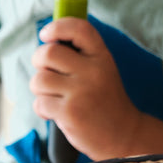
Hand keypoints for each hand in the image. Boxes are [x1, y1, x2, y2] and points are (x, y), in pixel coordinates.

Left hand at [30, 17, 140, 159]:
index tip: (46, 35)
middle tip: (47, 72)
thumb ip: (80, 56)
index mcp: (102, 57)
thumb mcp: (103, 71)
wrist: (124, 135)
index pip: (79, 28)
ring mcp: (81, 93)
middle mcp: (93, 71)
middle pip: (48, 53)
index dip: (57, 27)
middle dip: (38, 61)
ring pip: (39, 79)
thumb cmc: (106, 101)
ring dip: (40, 89)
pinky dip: (42, 109)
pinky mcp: (69, 113)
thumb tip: (47, 42)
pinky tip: (56, 113)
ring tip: (54, 96)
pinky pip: (39, 103)